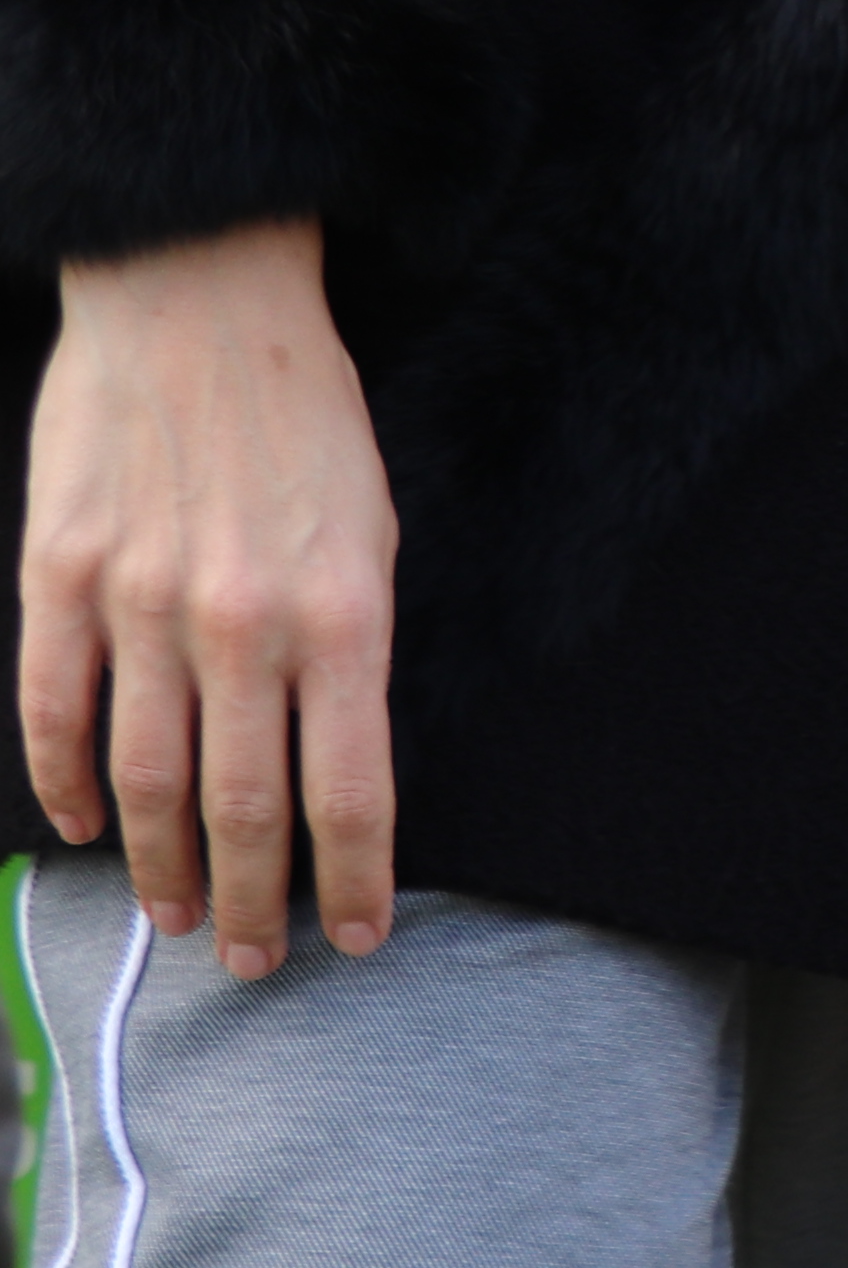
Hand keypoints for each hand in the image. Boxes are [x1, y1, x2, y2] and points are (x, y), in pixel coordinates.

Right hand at [22, 223, 401, 977]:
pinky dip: (66, 784)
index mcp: (341, 618)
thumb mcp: (375, 535)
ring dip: (163, 864)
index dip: (355, 881)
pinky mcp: (60, 576)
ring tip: (175, 920)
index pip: (352, 791)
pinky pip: (53, 709)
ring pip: (148, 779)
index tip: (358, 937)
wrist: (198, 305)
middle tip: (251, 963)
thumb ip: (351, 648)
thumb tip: (334, 756)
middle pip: (246, 808)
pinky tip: (86, 830)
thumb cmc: (306, 420)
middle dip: (252, 902)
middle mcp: (242, 626)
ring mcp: (141, 605)